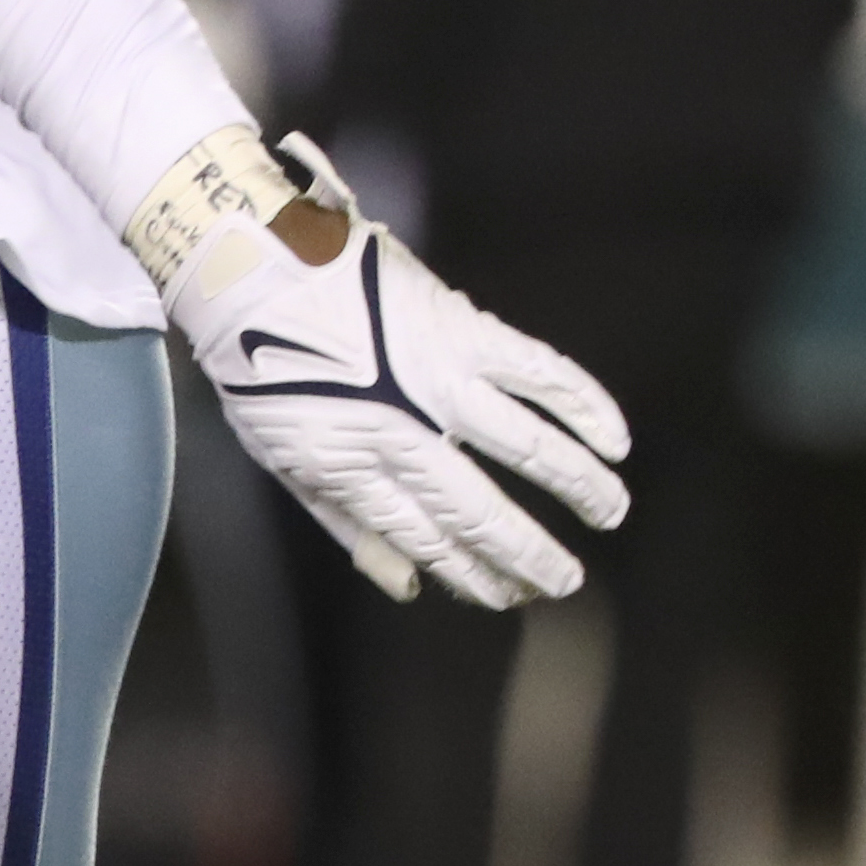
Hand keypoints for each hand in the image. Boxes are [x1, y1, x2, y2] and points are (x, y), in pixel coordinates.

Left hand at [150, 134, 629, 608]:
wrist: (250, 269)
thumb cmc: (259, 367)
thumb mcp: (282, 459)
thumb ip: (346, 522)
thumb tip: (408, 584)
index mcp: (354, 470)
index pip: (430, 542)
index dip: (474, 575)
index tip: (506, 596)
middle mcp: (403, 433)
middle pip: (480, 511)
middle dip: (530, 555)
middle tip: (567, 582)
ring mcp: (438, 379)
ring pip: (527, 445)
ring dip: (578, 485)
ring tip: (613, 513)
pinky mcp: (463, 329)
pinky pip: (540, 372)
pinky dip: (584, 404)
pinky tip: (615, 439)